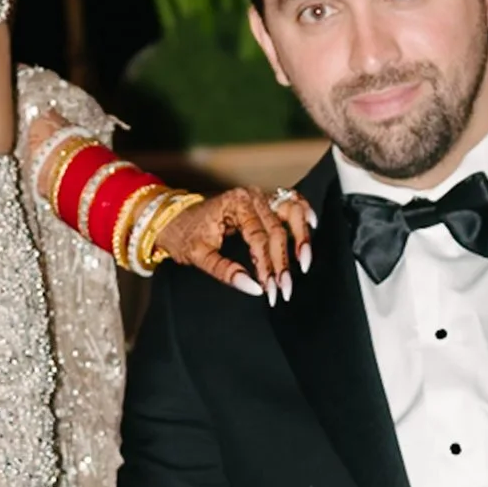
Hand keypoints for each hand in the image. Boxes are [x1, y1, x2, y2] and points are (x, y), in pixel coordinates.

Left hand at [150, 185, 313, 303]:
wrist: (174, 218)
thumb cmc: (185, 235)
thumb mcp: (199, 256)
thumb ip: (226, 272)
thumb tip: (252, 289)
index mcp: (235, 204)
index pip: (259, 239)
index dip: (267, 266)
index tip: (270, 290)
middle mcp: (252, 196)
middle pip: (278, 230)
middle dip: (283, 263)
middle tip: (285, 289)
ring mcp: (260, 196)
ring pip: (292, 212)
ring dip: (301, 239)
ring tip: (304, 263)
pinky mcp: (264, 201)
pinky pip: (290, 202)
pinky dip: (303, 213)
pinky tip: (312, 225)